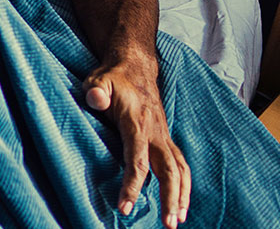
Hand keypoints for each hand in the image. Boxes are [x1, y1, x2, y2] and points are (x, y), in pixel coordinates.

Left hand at [82, 52, 189, 226]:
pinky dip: (184, 186)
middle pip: (169, 170)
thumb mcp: (99, 80)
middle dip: (170, 198)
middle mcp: (156, 133)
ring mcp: (164, 136)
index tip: (125, 208)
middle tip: (168, 225)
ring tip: (177, 221)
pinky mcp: (166, 139)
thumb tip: (95, 99)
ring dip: (181, 196)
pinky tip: (180, 204)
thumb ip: (97, 91)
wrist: (136, 67)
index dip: (132, 185)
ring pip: (180, 170)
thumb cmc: (113, 78)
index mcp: (138, 123)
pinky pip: (180, 165)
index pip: (137, 159)